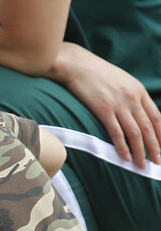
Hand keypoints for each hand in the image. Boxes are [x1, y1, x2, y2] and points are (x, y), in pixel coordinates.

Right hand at [57, 42, 160, 167]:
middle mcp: (133, 98)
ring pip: (135, 133)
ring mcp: (118, 104)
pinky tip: (125, 157)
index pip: (157, 117)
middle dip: (155, 147)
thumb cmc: (96, 73)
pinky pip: (116, 132)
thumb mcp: (122, 80)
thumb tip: (136, 112)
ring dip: (141, 151)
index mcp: (139, 91)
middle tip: (158, 162)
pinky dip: (122, 147)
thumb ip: (131, 95)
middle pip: (148, 127)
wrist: (77, 65)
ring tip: (142, 165)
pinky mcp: (103, 110)